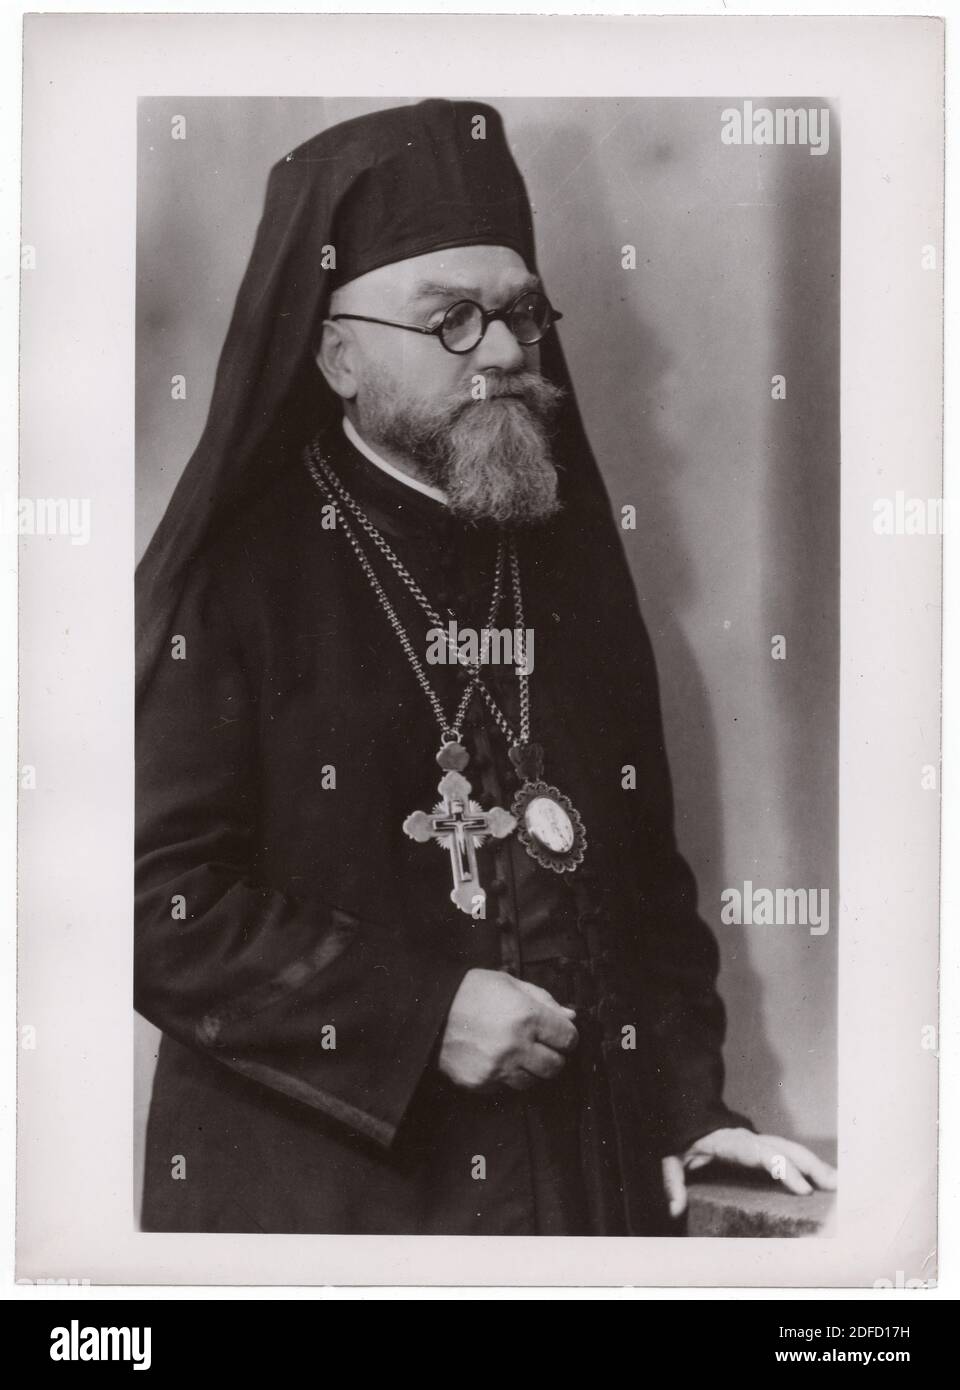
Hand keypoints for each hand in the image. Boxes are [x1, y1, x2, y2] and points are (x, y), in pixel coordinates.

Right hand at [437, 968, 578, 1091]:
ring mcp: (498, 1068)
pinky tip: (494, 1060)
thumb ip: (543, 999)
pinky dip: (505, 1077)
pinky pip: (505, 1087)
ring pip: (532, 1081)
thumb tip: (570, 1015)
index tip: (557, 1033)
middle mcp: (516, 1045)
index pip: (568, 1038)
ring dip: (529, 1069)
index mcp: (527, 1016)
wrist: (427, 1011)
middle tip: (540, 1046)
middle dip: (552, 1056)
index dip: (566, 1035)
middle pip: (555, 1066)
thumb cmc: (469, 991)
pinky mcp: (481, 1083)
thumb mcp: (508, 983)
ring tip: (515, 1053)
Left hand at [661, 1128, 837, 1217]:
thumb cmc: (682, 1140)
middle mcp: (749, 1138)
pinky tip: (824, 1179)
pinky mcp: (762, 1146)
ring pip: (791, 1148)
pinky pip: (788, 1153)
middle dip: (811, 1166)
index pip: (763, 1153)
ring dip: (816, 1164)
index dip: (784, 1170)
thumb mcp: (671, 1158)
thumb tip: (675, 1210)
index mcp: (731, 1142)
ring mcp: (758, 1140)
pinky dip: (808, 1164)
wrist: (686, 1119)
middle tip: (835, 1187)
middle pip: (785, 1148)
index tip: (803, 1190)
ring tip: (839, 1185)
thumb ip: (672, 1182)